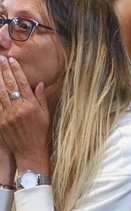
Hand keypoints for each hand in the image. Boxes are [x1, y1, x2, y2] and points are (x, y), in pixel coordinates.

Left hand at [0, 56, 50, 174]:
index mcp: (32, 106)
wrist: (30, 152)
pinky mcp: (1, 122)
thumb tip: (39, 84)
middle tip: (0, 59)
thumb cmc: (41, 134)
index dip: (17, 71)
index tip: (12, 60)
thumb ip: (41, 99)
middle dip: (4, 71)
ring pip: (1, 93)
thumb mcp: (46, 115)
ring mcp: (8, 115)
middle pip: (10, 86)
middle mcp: (19, 109)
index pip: (23, 84)